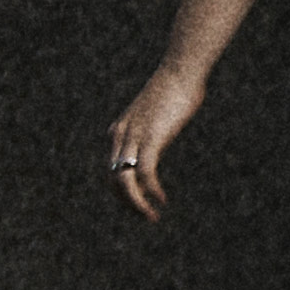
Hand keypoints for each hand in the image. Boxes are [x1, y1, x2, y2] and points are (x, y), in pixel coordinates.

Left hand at [100, 65, 204, 221]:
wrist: (179, 72)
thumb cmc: (173, 90)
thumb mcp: (154, 115)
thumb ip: (151, 130)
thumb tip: (158, 137)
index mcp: (118, 132)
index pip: (110, 171)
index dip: (122, 193)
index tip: (139, 205)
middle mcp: (119, 136)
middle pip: (113, 180)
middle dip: (128, 204)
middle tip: (146, 217)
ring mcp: (133, 137)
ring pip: (124, 181)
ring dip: (137, 204)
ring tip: (152, 216)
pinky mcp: (150, 138)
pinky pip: (145, 172)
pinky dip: (151, 190)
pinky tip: (162, 199)